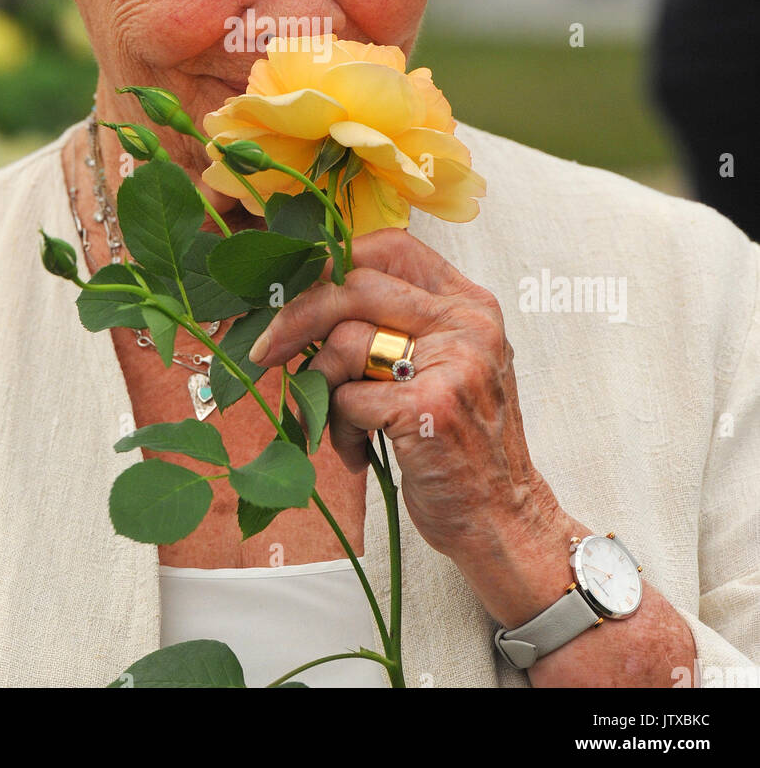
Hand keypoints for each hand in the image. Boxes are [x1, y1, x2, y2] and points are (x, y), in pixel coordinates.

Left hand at [249, 227, 563, 577]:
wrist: (502, 520)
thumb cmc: (458, 442)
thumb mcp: (443, 365)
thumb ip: (395, 325)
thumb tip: (304, 296)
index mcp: (470, 304)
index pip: (391, 247)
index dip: (333, 263)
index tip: (294, 290)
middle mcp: (468, 324)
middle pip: (355, 287)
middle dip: (295, 317)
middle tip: (263, 351)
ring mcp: (454, 364)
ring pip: (344, 343)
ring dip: (321, 390)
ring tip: (338, 426)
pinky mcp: (430, 409)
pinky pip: (347, 400)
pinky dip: (339, 430)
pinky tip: (358, 453)